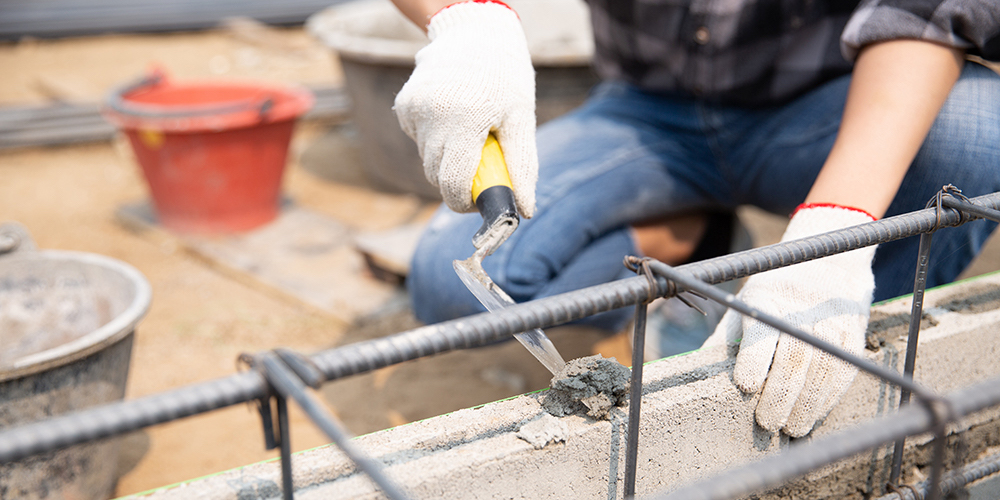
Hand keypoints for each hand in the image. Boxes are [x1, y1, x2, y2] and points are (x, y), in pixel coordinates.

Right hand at [393, 1, 537, 216]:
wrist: (475, 32)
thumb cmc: (505, 78)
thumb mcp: (521, 119)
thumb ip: (521, 166)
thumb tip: (524, 210)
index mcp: (466, 120)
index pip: (453, 184)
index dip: (464, 202)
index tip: (479, 201)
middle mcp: (433, 116)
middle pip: (436, 176)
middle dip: (458, 181)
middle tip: (482, 165)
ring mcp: (414, 110)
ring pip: (427, 159)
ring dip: (447, 158)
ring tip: (469, 132)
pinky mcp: (404, 105)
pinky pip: (419, 140)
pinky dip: (435, 139)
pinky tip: (452, 116)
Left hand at [707, 204, 876, 436]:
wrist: (829, 264)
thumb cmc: (774, 292)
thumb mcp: (745, 303)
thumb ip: (726, 338)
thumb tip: (694, 372)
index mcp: (768, 300)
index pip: (762, 334)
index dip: (754, 362)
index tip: (746, 386)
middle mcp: (803, 311)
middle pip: (793, 360)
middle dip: (780, 396)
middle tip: (768, 423)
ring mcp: (832, 323)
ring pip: (821, 371)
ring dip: (806, 406)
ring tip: (791, 428)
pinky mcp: (853, 335)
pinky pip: (842, 373)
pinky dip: (828, 399)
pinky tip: (814, 415)